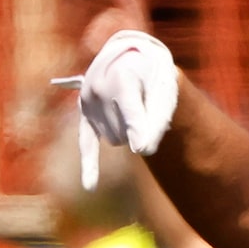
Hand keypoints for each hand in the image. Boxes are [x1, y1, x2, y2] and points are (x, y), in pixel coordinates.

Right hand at [75, 30, 177, 190]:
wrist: (132, 60)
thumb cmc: (153, 79)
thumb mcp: (163, 94)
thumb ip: (156, 121)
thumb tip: (142, 151)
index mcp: (122, 78)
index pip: (132, 114)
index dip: (141, 130)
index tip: (144, 148)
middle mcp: (98, 87)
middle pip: (126, 133)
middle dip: (140, 127)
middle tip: (144, 102)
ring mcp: (88, 100)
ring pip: (115, 140)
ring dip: (127, 131)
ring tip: (130, 105)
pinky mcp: (85, 112)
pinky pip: (86, 142)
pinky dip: (90, 164)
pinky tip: (90, 187)